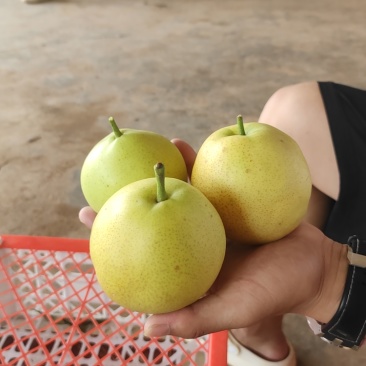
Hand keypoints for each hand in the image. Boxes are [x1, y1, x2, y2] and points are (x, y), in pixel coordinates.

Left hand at [79, 139, 347, 339]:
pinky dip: (194, 164)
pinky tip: (181, 146)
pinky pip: (206, 181)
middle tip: (96, 190)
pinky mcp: (228, 205)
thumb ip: (195, 319)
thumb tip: (145, 326)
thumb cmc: (276, 291)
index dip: (114, 242)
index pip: (142, 257)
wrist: (314, 264)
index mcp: (188, 269)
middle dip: (124, 205)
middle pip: (152, 222)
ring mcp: (209, 221)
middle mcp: (192, 243)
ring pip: (177, 196)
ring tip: (139, 156)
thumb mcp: (236, 309)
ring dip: (158, 176)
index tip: (86, 225)